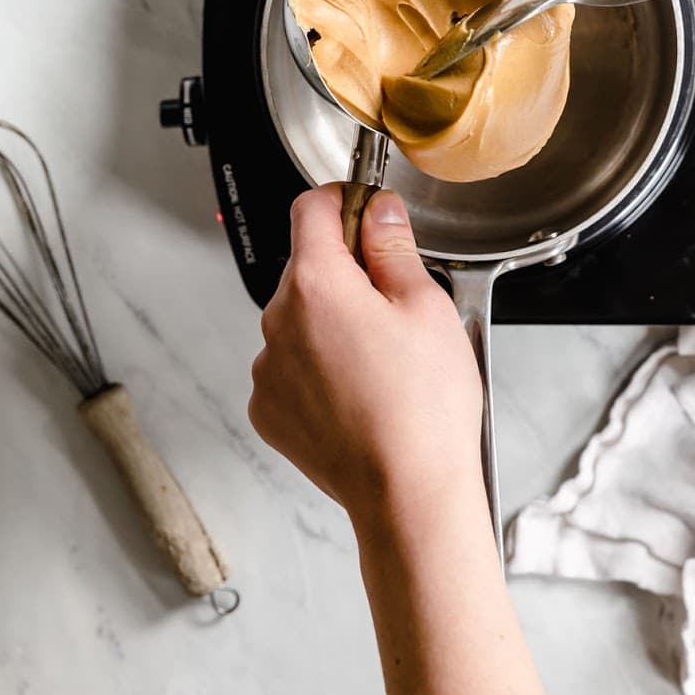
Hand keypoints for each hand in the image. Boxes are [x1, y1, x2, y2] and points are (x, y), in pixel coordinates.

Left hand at [249, 186, 483, 534]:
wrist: (408, 493)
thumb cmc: (424, 407)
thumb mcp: (426, 307)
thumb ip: (393, 247)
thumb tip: (379, 211)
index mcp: (317, 283)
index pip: (310, 208)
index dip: (343, 201)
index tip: (366, 211)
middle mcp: (278, 322)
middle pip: (307, 267)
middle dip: (346, 273)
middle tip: (396, 305)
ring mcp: (268, 369)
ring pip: (299, 320)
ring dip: (331, 323)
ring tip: (383, 361)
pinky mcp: (269, 409)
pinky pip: (291, 368)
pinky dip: (318, 369)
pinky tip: (360, 392)